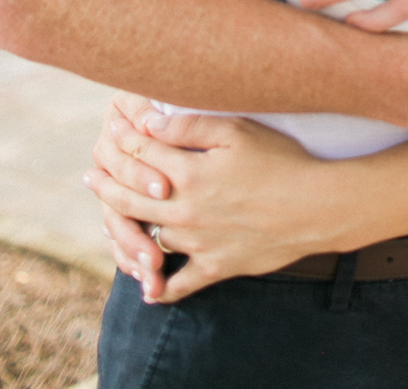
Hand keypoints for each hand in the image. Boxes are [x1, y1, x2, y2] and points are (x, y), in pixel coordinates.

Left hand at [88, 103, 344, 303]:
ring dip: (125, 227)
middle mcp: (185, 211)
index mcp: (189, 173)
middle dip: (107, 181)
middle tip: (91, 174)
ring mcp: (198, 243)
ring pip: (148, 236)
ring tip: (111, 216)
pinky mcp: (216, 267)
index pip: (141, 154)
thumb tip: (147, 120)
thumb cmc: (280, 160)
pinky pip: (179, 283)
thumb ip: (189, 125)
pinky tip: (148, 285)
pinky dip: (159, 286)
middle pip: (131, 197)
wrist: (316, 206)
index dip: (122, 138)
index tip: (109, 129)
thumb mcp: (237, 130)